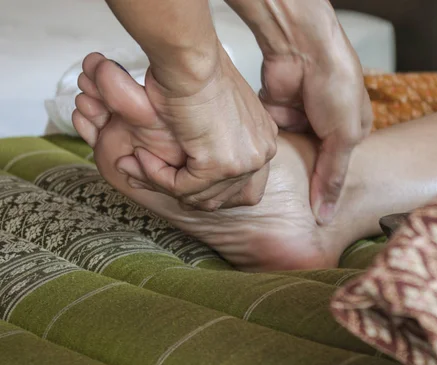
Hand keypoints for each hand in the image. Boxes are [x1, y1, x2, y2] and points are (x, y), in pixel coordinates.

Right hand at [118, 48, 278, 210]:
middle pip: (222, 196)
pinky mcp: (221, 166)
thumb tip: (195, 164)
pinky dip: (156, 176)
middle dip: (183, 192)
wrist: (190, 62)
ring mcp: (246, 162)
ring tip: (137, 163)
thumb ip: (214, 140)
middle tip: (149, 175)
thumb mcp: (216, 111)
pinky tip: (141, 157)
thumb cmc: (195, 74)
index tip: (175, 178)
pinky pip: (181, 188)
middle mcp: (263, 153)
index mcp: (264, 140)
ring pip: (199, 196)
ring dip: (163, 183)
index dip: (206, 189)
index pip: (243, 187)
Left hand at [227, 0, 372, 223]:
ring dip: (285, 164)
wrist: (302, 50)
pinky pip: (271, 140)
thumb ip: (333, 176)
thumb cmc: (336, 82)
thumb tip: (326, 215)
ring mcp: (301, 120)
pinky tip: (261, 165)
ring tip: (275, 190)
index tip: (313, 214)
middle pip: (313, 164)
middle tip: (290, 207)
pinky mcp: (277, 114)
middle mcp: (326, 127)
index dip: (326, 189)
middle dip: (304, 179)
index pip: (338, 170)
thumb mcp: (343, 136)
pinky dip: (268, 147)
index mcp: (352, 131)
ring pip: (291, 154)